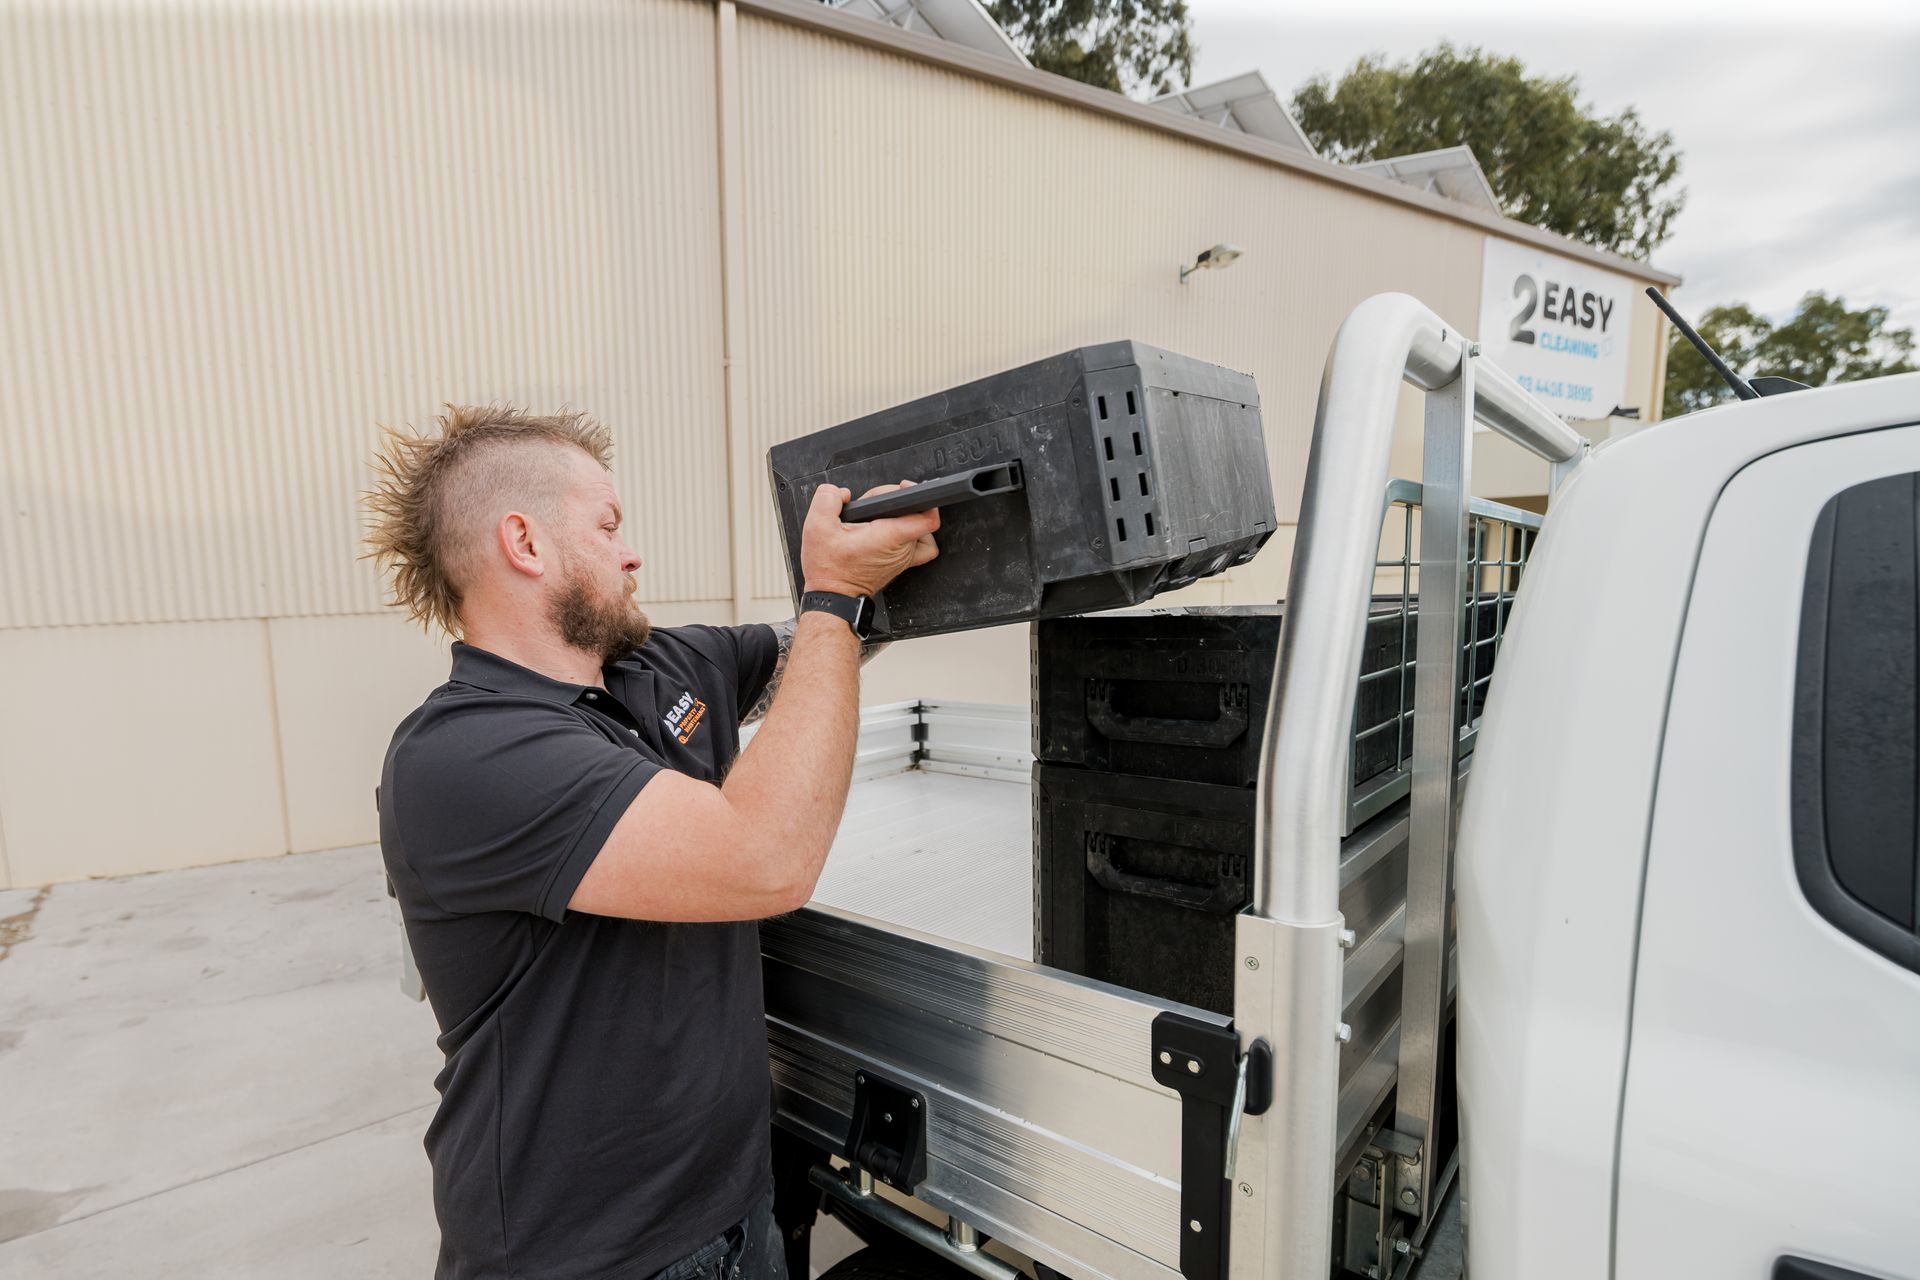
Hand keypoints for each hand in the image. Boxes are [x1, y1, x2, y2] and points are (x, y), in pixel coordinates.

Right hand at [800, 481, 939, 597]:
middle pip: (913, 513)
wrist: (832, 597)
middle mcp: (902, 549)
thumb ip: (828, 499)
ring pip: (916, 525)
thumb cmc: (828, 570)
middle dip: (890, 504)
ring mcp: (905, 558)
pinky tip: (896, 529)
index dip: (918, 496)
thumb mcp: (817, 527)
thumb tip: (841, 492)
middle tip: (868, 510)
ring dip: (898, 516)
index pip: (926, 516)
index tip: (902, 490)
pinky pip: (922, 545)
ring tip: (877, 519)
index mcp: (888, 537)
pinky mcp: (903, 563)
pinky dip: (914, 534)